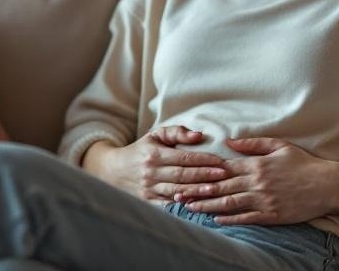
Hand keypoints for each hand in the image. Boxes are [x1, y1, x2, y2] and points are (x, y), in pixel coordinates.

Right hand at [83, 126, 229, 205]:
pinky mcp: (148, 202)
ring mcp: (149, 189)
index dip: (204, 160)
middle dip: (205, 175)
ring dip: (198, 191)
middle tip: (225, 175)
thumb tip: (198, 135)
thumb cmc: (140, 150)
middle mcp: (151, 173)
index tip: (221, 161)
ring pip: (178, 191)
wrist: (113, 170)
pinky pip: (168, 205)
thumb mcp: (155, 135)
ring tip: (216, 190)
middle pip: (183, 175)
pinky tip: (197, 205)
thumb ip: (177, 132)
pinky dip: (183, 206)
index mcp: (155, 155)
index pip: (184, 158)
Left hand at [174, 137, 338, 225]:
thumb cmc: (303, 164)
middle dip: (197, 190)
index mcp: (256, 164)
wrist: (327, 185)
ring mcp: (263, 200)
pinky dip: (229, 219)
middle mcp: (257, 182)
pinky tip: (215, 219)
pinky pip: (246, 218)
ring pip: (229, 204)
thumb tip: (228, 142)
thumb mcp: (279, 146)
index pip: (224, 168)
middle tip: (178, 194)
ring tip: (190, 207)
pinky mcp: (271, 215)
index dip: (203, 172)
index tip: (186, 173)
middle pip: (221, 187)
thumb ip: (252, 144)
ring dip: (207, 205)